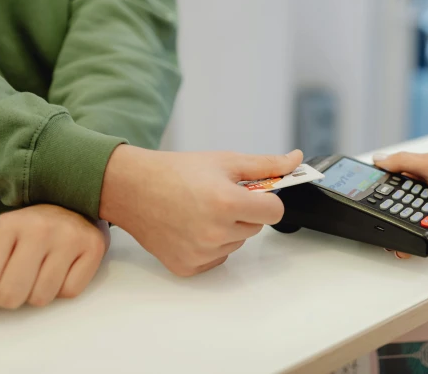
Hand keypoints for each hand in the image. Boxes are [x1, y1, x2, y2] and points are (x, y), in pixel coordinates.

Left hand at [0, 204, 106, 308]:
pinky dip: (64, 288)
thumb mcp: (0, 238)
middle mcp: (40, 228)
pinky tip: (63, 270)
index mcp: (8, 225)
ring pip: (42, 297)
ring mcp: (70, 237)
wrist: (73, 206)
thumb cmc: (32, 230)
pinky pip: (71, 291)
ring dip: (39, 293)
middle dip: (12, 296)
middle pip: (12, 294)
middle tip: (18, 282)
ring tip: (42, 273)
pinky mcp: (94, 246)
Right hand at [100, 147, 302, 276]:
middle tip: (218, 197)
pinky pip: (217, 258)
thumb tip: (296, 160)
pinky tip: (191, 227)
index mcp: (227, 203)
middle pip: (256, 227)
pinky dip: (211, 245)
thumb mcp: (224, 161)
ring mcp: (201, 253)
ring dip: (228, 229)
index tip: (254, 193)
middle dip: (245, 212)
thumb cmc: (175, 172)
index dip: (267, 200)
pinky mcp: (187, 267)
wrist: (131, 188)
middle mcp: (215, 232)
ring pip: (237, 243)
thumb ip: (265, 164)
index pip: (275, 212)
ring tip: (201, 210)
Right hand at [373, 152, 427, 256]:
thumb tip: (378, 159)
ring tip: (397, 234)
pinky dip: (424, 239)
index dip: (385, 188)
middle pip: (406, 203)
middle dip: (396, 211)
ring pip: (417, 221)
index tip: (370, 197)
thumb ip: (403, 162)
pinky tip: (414, 243)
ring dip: (410, 226)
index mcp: (426, 170)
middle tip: (384, 219)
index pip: (398, 179)